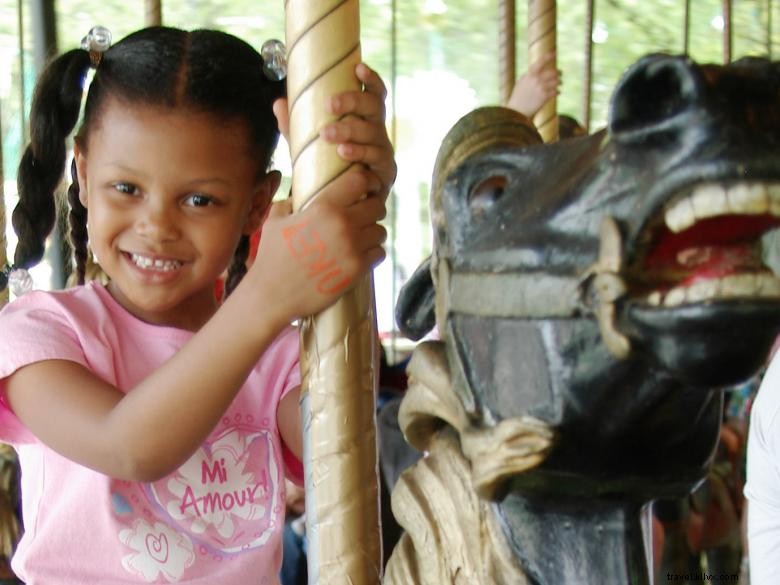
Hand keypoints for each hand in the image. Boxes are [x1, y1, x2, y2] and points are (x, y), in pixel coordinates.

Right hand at [247, 167, 386, 323]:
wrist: (273, 294)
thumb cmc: (271, 257)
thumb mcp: (275, 221)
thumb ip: (289, 204)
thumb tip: (296, 198)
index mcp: (323, 207)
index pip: (359, 180)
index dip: (366, 182)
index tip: (366, 188)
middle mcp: (342, 224)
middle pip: (377, 206)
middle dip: (372, 209)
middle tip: (364, 216)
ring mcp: (352, 247)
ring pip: (381, 231)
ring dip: (373, 233)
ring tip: (362, 238)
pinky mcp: (357, 269)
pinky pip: (379, 253)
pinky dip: (373, 253)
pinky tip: (361, 255)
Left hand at [273, 63, 396, 200]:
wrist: (344, 203)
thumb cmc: (330, 167)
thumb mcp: (310, 144)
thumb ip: (295, 127)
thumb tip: (278, 104)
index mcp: (365, 119)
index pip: (374, 94)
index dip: (370, 79)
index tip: (357, 68)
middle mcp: (378, 131)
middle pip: (373, 107)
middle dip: (352, 102)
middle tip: (329, 105)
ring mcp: (383, 151)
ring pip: (372, 133)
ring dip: (349, 130)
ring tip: (327, 134)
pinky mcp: (384, 173)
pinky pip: (375, 158)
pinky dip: (358, 153)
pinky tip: (343, 151)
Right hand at [506, 52, 560, 117]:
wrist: (516, 110)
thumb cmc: (517, 96)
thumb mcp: (521, 83)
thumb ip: (529, 75)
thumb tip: (536, 69)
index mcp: (530, 75)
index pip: (540, 62)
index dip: (548, 56)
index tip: (554, 53)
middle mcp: (536, 80)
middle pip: (553, 72)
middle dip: (558, 73)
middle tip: (560, 74)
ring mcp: (541, 88)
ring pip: (556, 81)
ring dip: (559, 82)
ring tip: (559, 83)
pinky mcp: (545, 97)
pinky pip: (556, 91)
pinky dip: (558, 91)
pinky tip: (557, 92)